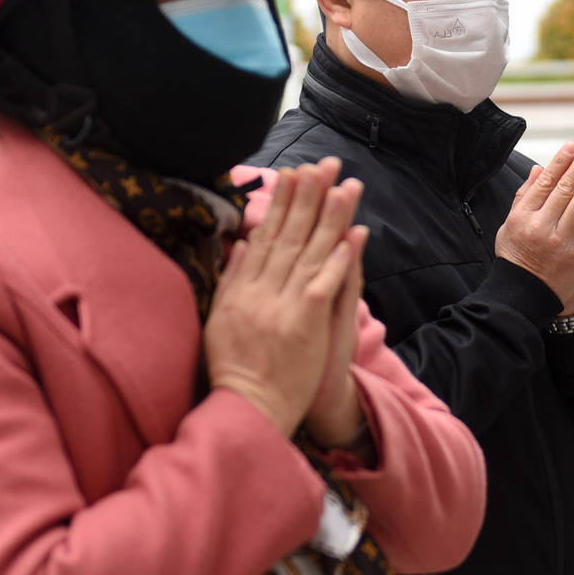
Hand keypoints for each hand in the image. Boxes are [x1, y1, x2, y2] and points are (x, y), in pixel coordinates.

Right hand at [203, 159, 361, 437]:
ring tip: (345, 186)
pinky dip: (338, 259)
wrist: (247, 410)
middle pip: (288, 235)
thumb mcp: (220, 320)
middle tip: (324, 164)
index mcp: (241, 288)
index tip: (293, 173)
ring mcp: (282, 306)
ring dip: (329, 217)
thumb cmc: (236, 369)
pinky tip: (353, 235)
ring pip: (309, 251)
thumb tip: (239, 244)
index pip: (264, 236)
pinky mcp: (305, 323)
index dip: (280, 202)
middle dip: (308, 196)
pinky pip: (324, 284)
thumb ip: (231, 280)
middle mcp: (260, 291)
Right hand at [495, 137, 573, 315]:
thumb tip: (537, 168)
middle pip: (566, 190)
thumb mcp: (510, 225)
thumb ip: (524, 197)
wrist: (524, 296)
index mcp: (522, 217)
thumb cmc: (517, 256)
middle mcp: (541, 228)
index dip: (562, 161)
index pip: (546, 183)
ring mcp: (561, 243)